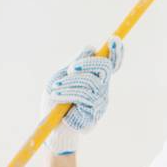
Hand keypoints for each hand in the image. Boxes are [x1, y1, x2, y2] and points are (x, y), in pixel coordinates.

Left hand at [44, 38, 122, 155]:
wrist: (51, 127)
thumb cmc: (55, 101)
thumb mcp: (61, 77)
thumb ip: (76, 63)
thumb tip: (91, 48)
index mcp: (95, 78)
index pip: (111, 63)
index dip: (116, 52)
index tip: (113, 39)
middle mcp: (102, 88)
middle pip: (104, 67)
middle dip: (87, 64)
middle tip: (71, 68)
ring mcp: (100, 101)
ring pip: (90, 81)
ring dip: (69, 82)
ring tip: (54, 88)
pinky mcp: (95, 113)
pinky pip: (84, 95)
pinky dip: (68, 92)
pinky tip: (57, 95)